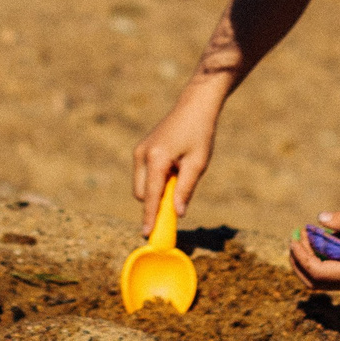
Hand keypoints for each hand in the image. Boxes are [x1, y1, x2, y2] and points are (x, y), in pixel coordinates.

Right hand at [132, 101, 216, 218]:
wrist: (194, 106)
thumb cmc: (200, 133)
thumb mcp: (198, 164)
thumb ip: (185, 190)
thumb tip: (177, 213)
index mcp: (157, 159)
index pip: (151, 196)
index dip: (150, 217)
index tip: (147, 234)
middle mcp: (142, 155)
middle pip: (142, 194)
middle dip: (155, 202)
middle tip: (176, 200)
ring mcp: (140, 151)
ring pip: (141, 185)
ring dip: (156, 190)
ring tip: (179, 174)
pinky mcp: (141, 148)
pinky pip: (144, 174)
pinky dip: (155, 179)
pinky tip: (174, 166)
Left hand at [287, 210, 339, 291]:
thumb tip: (319, 219)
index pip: (316, 271)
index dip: (301, 255)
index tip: (294, 237)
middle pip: (314, 282)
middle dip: (299, 262)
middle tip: (294, 239)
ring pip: (322, 280)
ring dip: (309, 261)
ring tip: (305, 237)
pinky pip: (333, 274)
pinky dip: (322, 260)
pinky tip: (325, 239)